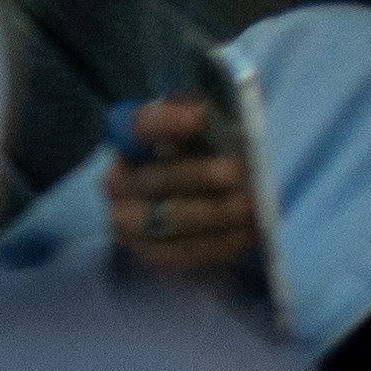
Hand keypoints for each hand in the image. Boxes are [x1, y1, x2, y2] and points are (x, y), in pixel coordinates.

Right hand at [102, 95, 270, 302]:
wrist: (189, 204)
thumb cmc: (201, 159)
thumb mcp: (203, 132)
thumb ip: (217, 121)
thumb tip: (245, 117)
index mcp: (129, 140)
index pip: (140, 126)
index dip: (169, 121)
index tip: (202, 117)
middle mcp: (118, 180)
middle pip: (157, 177)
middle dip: (201, 175)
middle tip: (239, 173)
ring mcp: (126, 220)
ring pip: (169, 219)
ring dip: (214, 214)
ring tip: (252, 209)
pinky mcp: (146, 253)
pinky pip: (181, 252)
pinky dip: (218, 243)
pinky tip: (247, 233)